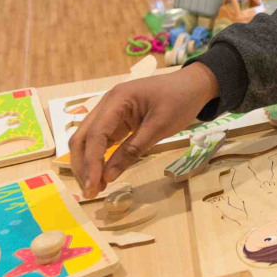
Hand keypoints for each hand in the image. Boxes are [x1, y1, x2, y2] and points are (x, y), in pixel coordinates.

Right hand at [69, 63, 219, 197]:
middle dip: (83, 165)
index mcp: (117, 99)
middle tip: (91, 192)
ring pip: (88, 140)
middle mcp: (107, 104)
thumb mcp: (160, 126)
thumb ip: (133, 150)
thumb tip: (108, 176)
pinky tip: (102, 174)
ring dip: (88, 163)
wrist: (194, 84)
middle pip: (82, 137)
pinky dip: (99, 157)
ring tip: (95, 187)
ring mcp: (110, 111)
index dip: (91, 163)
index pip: (95, 135)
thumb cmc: (180, 100)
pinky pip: (101, 140)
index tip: (93, 186)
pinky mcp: (117, 120)